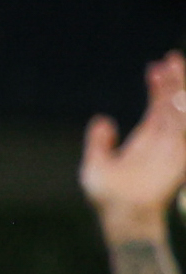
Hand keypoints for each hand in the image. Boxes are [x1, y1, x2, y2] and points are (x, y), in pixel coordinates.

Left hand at [85, 53, 185, 234]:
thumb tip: (102, 120)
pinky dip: (183, 111)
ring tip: (173, 67)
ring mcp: (172, 147)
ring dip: (179, 89)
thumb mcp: (96, 165)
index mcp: (146, 139)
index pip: (157, 107)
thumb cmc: (107, 196)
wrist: (121, 216)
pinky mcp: (179, 156)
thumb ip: (99, 143)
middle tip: (171, 57)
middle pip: (172, 104)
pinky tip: (180, 95)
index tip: (154, 67)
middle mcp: (162, 140)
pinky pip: (184, 129)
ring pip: (181, 111)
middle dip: (174, 81)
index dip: (158, 87)